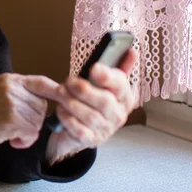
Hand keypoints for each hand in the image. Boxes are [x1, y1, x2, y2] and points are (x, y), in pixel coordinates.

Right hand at [0, 73, 61, 171]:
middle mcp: (11, 87)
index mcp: (9, 79)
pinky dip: (24, 141)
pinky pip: (31, 132)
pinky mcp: (11, 118)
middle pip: (42, 106)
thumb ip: (21, 95)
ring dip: (27, 132)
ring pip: (38, 121)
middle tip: (14, 126)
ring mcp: (11, 102)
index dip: (57, 91)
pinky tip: (9, 139)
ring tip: (8, 132)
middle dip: (33, 121)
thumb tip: (49, 101)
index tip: (68, 99)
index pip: (42, 82)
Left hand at [46, 48, 137, 164]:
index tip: (94, 68)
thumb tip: (131, 50)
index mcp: (125, 97)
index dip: (108, 76)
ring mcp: (106, 129)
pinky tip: (61, 110)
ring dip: (72, 102)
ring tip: (60, 93)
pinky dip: (68, 118)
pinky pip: (80, 130)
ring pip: (90, 116)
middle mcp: (118, 115)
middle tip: (68, 81)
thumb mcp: (104, 82)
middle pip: (104, 102)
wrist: (81, 127)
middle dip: (83, 89)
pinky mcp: (91, 140)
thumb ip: (117, 66)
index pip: (121, 86)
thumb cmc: (93, 99)